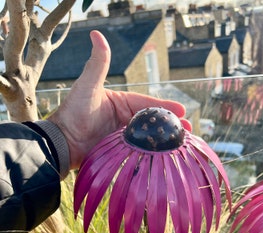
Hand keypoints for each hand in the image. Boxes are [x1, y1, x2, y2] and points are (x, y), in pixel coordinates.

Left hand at [49, 30, 190, 169]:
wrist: (62, 141)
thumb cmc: (74, 112)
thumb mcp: (88, 86)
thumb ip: (98, 64)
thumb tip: (97, 34)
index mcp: (121, 102)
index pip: (147, 103)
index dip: (165, 106)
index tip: (182, 111)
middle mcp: (124, 117)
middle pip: (151, 120)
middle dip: (170, 124)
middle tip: (187, 130)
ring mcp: (123, 134)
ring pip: (148, 136)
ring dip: (164, 139)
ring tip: (181, 144)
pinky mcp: (121, 149)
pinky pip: (140, 149)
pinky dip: (152, 151)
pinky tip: (164, 154)